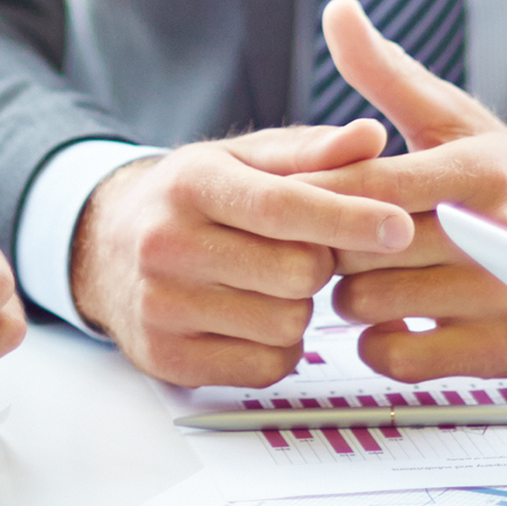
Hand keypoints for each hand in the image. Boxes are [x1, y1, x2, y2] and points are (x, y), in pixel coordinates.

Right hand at [71, 120, 414, 386]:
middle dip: (319, 265)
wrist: (106, 248)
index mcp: (191, 182)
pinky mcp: (166, 358)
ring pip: (286, 326)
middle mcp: (165, 243)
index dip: (349, 218)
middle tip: (302, 252)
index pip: (283, 206)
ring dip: (299, 310)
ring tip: (270, 284)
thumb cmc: (193, 199)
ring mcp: (160, 306)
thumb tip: (372, 137)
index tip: (400, 227)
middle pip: (296, 274)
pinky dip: (277, 348)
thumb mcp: (244, 158)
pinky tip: (252, 318)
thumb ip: (312, 151)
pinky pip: (264, 368)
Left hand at [300, 0, 506, 381]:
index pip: (368, 183)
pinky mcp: (500, 352)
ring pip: (371, 305)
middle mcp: (493, 232)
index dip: (319, 193)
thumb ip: (387, 74)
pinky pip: (397, 359)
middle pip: (360, 247)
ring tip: (367, 275)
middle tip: (334, 240)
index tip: (290, 197)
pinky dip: (380, 343)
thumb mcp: (457, 120)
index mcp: (475, 169)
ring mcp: (500, 296)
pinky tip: (394, 319)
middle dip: (335, 245)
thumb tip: (338, 12)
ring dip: (353, 295)